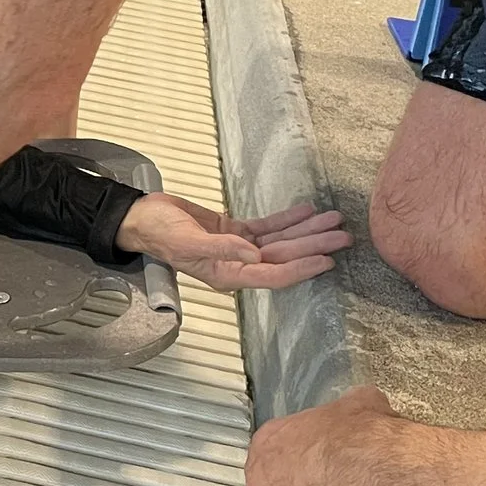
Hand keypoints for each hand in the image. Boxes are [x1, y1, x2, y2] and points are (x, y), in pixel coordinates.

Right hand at [117, 195, 349, 291]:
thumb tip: (254, 253)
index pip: (274, 274)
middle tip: (344, 236)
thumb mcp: (187, 241)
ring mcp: (237, 248)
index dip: (302, 268)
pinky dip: (287, 219)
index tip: (327, 260)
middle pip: (284, 257)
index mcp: (228, 274)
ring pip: (280, 241)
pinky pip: (267, 227)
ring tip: (334, 220)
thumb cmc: (159, 233)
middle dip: (315, 245)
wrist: (141, 218)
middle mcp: (238, 264)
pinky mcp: (233, 230)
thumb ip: (222, 248)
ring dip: (307, 231)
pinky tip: (306, 211)